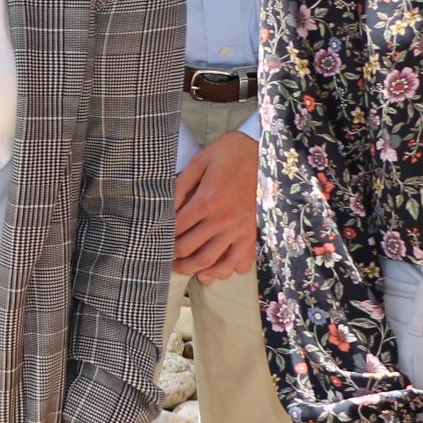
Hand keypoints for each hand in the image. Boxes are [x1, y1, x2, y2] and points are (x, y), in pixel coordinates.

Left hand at [173, 130, 257, 280]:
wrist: (265, 152)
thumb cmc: (230, 154)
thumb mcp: (201, 161)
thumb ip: (181, 185)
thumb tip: (167, 207)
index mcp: (207, 200)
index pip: (178, 227)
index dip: (164, 234)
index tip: (158, 236)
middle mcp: (223, 220)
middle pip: (191, 249)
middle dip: (174, 256)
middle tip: (166, 256)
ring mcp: (239, 229)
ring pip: (213, 262)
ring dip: (194, 270)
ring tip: (184, 268)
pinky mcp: (252, 233)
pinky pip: (240, 261)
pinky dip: (227, 271)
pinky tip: (216, 270)